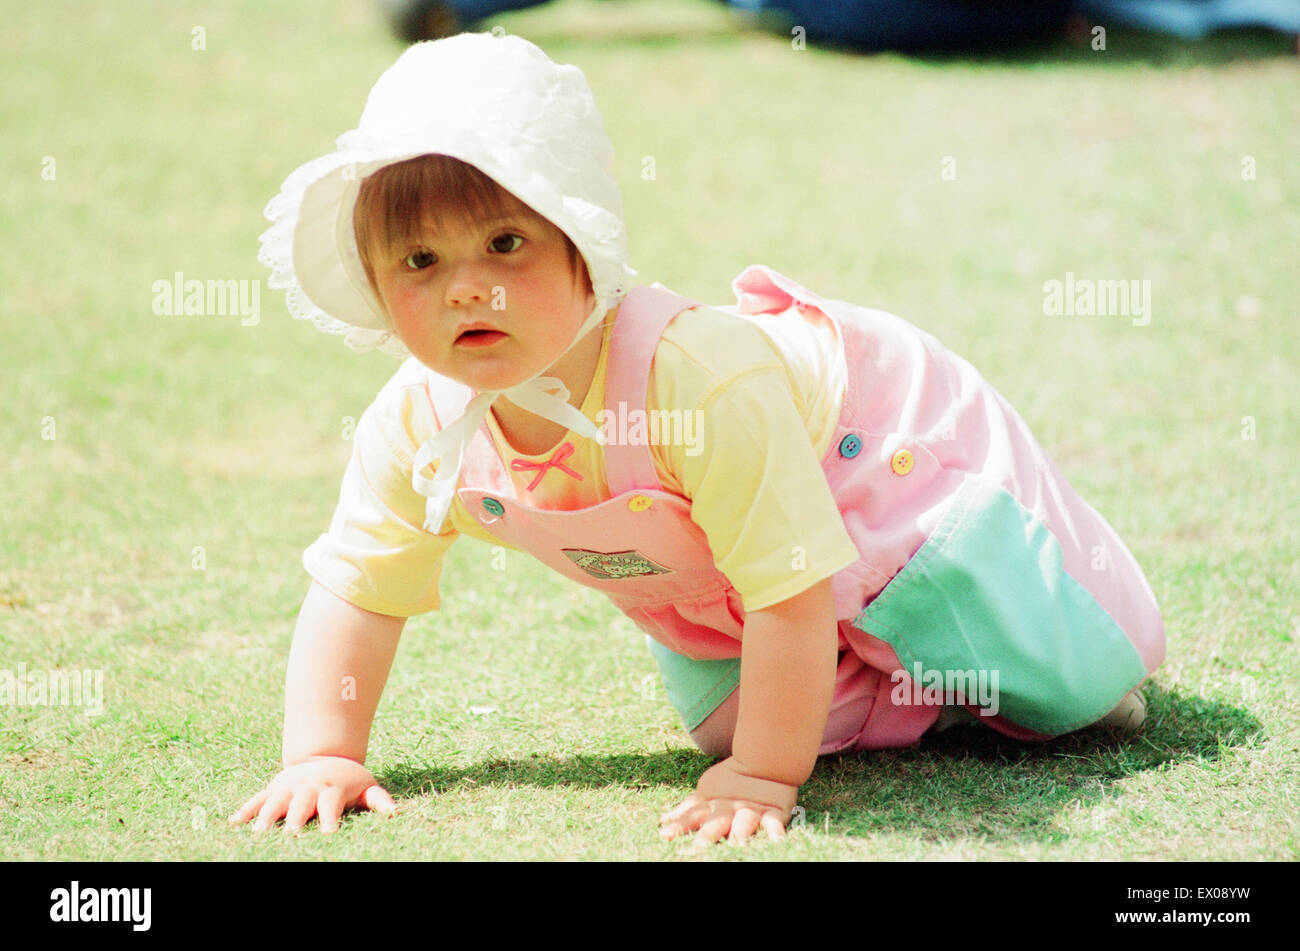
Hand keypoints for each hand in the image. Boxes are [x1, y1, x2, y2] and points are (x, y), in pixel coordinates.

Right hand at [229, 755, 395, 833]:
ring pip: (275, 801)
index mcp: (331, 788)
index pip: (331, 804)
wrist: (324, 757)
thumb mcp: (366, 786)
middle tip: (291, 836)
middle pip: (300, 804)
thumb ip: (379, 800)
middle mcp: (307, 787)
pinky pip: (256, 799)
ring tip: (259, 833)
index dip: (330, 818)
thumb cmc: (348, 780)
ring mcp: (288, 787)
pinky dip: (245, 810)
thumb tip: (395, 813)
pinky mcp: (273, 789)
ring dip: (266, 816)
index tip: (328, 834)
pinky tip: (233, 823)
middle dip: (295, 819)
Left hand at [659, 757, 797, 845]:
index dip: (679, 825)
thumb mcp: (705, 794)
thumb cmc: (731, 782)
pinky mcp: (773, 812)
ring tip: (738, 843)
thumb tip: (663, 822)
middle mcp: (729, 809)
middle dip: (708, 833)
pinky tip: (776, 839)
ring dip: (740, 831)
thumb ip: (687, 811)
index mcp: (711, 805)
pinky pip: (774, 821)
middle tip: (699, 846)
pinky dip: (775, 830)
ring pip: (744, 821)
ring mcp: (751, 810)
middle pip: (717, 821)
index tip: (665, 834)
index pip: (692, 816)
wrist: (763, 760)